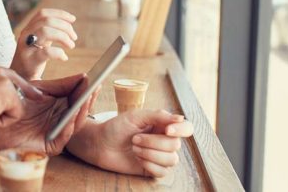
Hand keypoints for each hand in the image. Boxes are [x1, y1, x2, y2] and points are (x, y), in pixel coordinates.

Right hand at [0, 59, 44, 137]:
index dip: (14, 89)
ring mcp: (0, 77)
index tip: (32, 93)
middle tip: (37, 101)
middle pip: (17, 85)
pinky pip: (14, 114)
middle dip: (20, 100)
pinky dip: (0, 123)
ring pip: (13, 103)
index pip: (4, 76)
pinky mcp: (7, 92)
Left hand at [0, 73, 98, 155]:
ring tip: (86, 99)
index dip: (86, 89)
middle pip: (80, 110)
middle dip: (88, 99)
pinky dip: (68, 126)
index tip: (94, 79)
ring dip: (81, 111)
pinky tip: (72, 117)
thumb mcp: (40, 89)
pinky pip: (63, 137)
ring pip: (75, 123)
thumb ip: (60, 84)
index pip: (77, 98)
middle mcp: (61, 120)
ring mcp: (57, 133)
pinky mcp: (51, 146)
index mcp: (60, 106)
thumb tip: (83, 76)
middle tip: (95, 87)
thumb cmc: (15, 104)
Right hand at [11, 8, 77, 79]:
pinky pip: (46, 52)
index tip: (73, 19)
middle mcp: (26, 35)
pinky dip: (59, 53)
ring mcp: (26, 47)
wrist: (19, 78)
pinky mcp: (29, 60)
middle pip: (46, 20)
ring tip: (71, 45)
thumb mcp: (40, 42)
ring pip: (45, 31)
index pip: (43, 14)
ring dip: (63, 36)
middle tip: (74, 37)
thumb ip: (50, 32)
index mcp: (29, 28)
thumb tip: (69, 22)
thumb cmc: (33, 59)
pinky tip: (64, 58)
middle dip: (65, 26)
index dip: (59, 13)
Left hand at [67, 109, 193, 177]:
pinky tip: (138, 159)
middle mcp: (164, 141)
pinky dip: (149, 165)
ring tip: (134, 148)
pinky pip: (163, 171)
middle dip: (153, 142)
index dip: (181, 130)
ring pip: (171, 160)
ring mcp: (160, 156)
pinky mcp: (153, 169)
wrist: (100, 144)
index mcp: (163, 125)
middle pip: (176, 145)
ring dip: (150, 154)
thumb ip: (158, 115)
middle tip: (134, 139)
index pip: (186, 128)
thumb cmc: (116, 128)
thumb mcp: (136, 116)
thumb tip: (180, 118)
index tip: (167, 130)